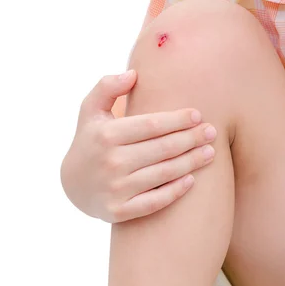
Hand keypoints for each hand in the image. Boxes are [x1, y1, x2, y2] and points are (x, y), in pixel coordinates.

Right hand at [60, 70, 216, 222]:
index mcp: (107, 134)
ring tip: (210, 152)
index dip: (178, 120)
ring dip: (191, 162)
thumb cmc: (90, 138)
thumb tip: (133, 74)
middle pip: (163, 149)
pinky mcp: (118, 211)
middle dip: (191, 139)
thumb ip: (107, 86)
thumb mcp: (91, 109)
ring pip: (163, 174)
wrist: (72, 183)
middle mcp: (111, 162)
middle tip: (212, 132)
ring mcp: (115, 188)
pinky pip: (154, 202)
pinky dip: (175, 191)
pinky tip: (192, 180)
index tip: (198, 115)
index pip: (151, 125)